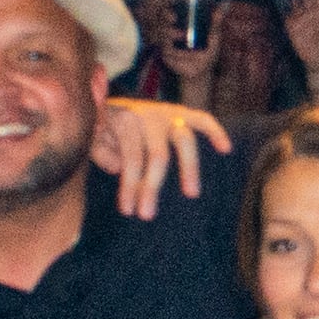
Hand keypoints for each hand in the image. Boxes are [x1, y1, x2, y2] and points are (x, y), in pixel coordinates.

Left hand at [88, 93, 232, 216]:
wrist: (111, 104)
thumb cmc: (103, 129)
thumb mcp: (92, 138)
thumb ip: (100, 150)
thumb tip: (117, 167)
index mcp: (123, 120)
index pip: (130, 157)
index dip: (129, 185)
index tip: (127, 210)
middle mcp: (148, 115)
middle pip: (157, 154)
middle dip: (152, 186)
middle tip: (148, 214)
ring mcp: (167, 113)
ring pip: (183, 139)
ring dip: (188, 167)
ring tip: (191, 193)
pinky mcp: (182, 112)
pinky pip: (202, 119)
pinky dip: (215, 131)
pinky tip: (225, 149)